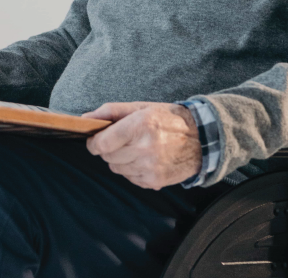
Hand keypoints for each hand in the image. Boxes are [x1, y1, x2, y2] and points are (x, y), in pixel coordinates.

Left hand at [82, 102, 201, 189]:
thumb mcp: (141, 107)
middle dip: (109, 149)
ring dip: (121, 160)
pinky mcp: (154, 181)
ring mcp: (150, 167)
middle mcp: (145, 148)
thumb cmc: (168, 120)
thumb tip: (85, 118)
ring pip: (117, 169)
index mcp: (141, 125)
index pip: (102, 143)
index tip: (95, 140)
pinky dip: (133, 169)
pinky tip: (146, 159)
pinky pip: (130, 178)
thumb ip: (111, 111)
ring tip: (137, 148)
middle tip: (123, 140)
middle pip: (108, 157)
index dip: (94, 143)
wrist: (201, 139)